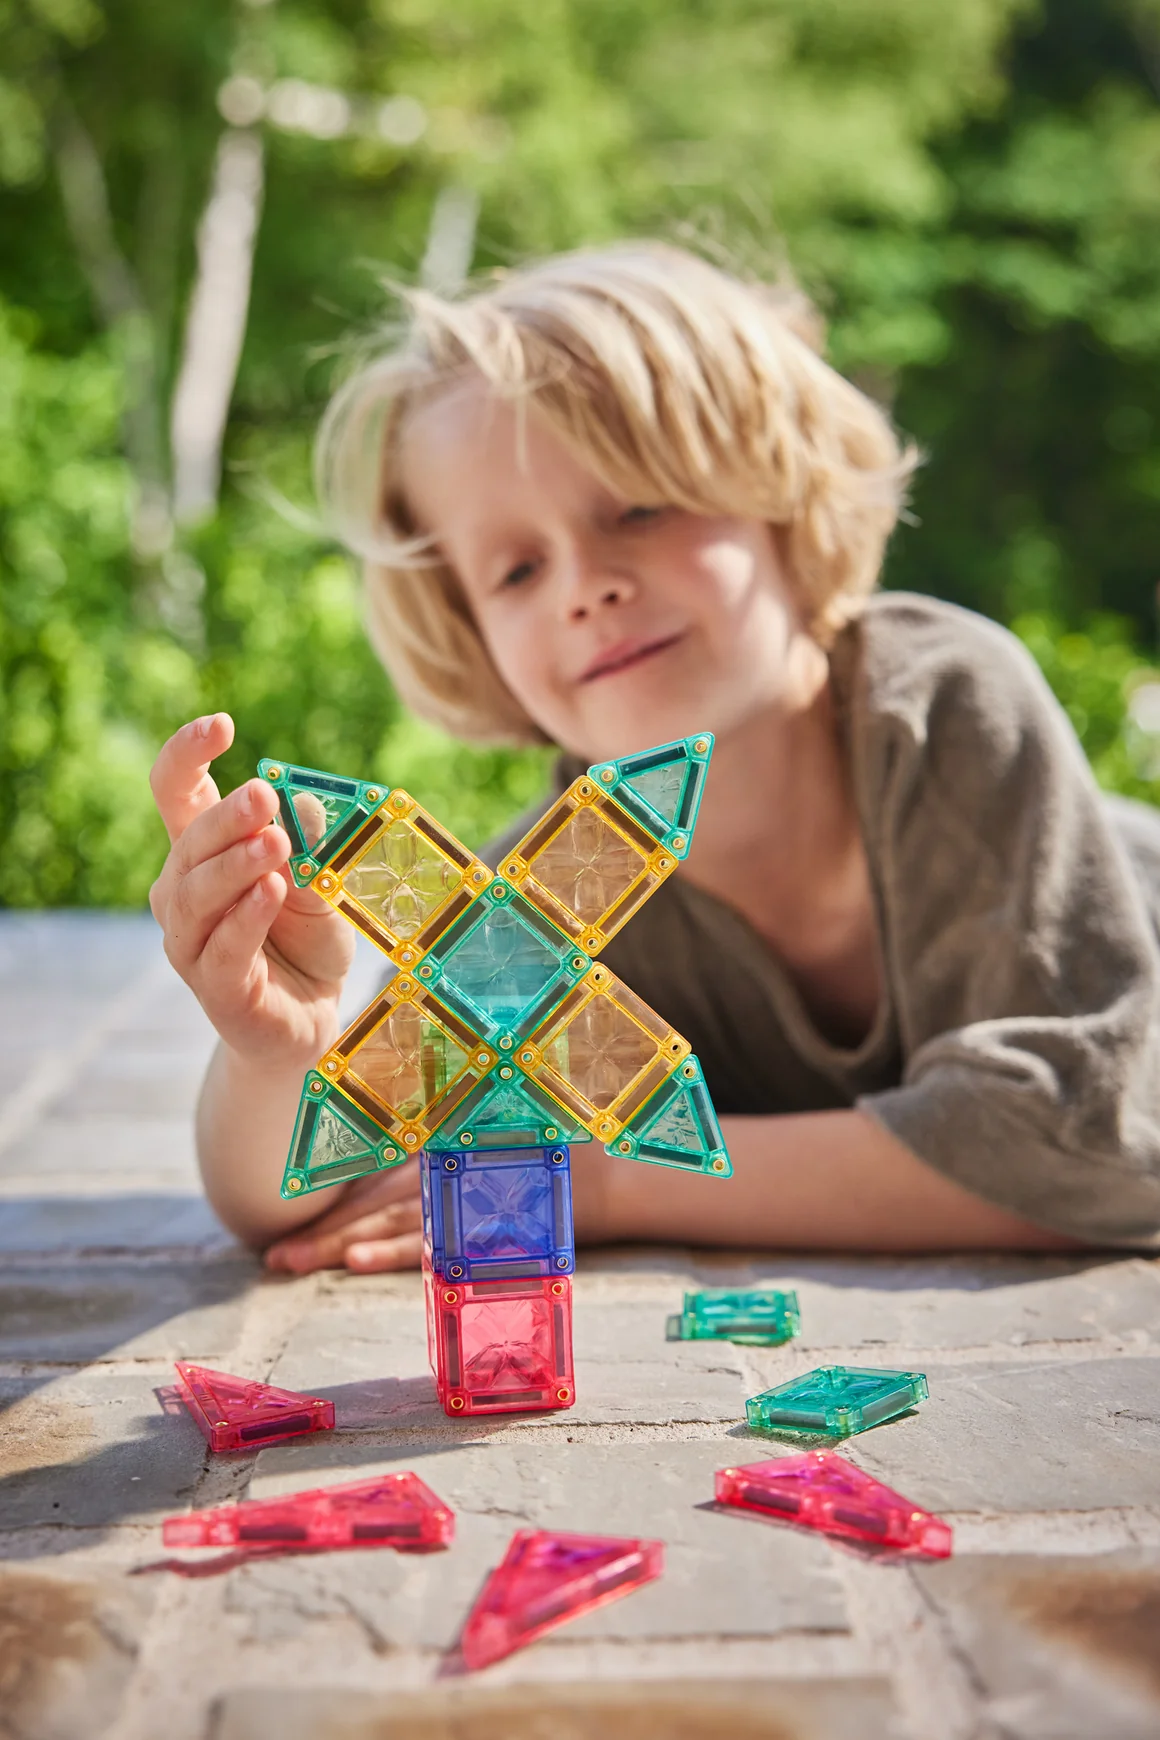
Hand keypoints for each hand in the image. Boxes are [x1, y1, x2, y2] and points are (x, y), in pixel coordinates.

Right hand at [149, 714, 354, 1065]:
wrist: (312, 1016)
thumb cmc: (307, 940)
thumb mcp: (324, 882)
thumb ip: (314, 846)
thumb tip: (306, 804)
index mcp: (203, 852)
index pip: (176, 792)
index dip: (186, 754)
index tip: (220, 725)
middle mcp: (183, 892)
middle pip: (189, 842)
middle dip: (227, 817)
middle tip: (264, 795)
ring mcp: (192, 941)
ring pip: (198, 894)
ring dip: (236, 865)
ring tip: (275, 844)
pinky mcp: (214, 985)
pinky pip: (223, 946)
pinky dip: (246, 917)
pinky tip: (270, 892)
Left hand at [259, 1139, 622, 1273]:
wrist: (607, 1171)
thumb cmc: (554, 1138)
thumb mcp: (503, 1117)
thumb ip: (458, 1107)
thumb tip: (420, 1077)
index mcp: (443, 1154)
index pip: (379, 1183)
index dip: (336, 1205)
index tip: (290, 1221)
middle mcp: (443, 1178)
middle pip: (372, 1209)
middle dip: (322, 1234)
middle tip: (274, 1256)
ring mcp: (461, 1204)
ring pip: (389, 1228)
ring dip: (340, 1244)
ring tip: (294, 1261)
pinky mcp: (483, 1229)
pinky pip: (429, 1242)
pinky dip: (391, 1251)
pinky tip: (357, 1259)